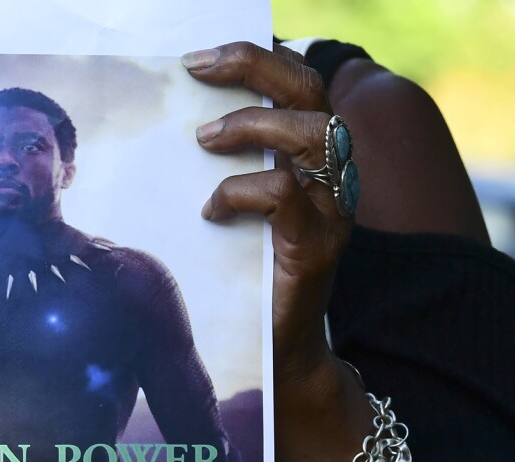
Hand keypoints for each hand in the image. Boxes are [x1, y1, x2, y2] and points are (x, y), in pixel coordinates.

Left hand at [185, 42, 373, 461]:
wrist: (280, 351)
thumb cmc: (251, 276)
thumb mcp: (240, 206)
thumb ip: (229, 163)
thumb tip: (179, 121)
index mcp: (316, 158)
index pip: (301, 83)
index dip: (259, 59)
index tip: (204, 57)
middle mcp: (335, 176)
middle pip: (310, 91)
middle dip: (253, 67)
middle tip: (197, 67)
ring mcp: (333, 210)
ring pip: (308, 134)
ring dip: (249, 125)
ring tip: (205, 137)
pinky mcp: (316, 247)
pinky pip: (285, 194)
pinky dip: (241, 191)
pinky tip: (212, 208)